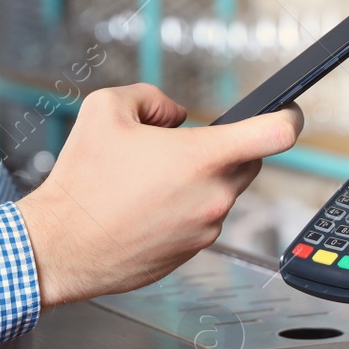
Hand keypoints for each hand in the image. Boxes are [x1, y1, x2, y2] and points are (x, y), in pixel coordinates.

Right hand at [17, 83, 302, 305]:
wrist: (60, 246)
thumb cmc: (81, 181)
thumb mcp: (105, 108)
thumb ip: (151, 96)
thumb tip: (176, 113)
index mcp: (202, 157)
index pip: (276, 133)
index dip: (288, 116)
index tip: (287, 113)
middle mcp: (214, 196)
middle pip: (247, 161)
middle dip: (223, 149)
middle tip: (177, 148)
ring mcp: (206, 229)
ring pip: (220, 192)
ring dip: (197, 181)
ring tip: (146, 182)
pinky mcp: (192, 252)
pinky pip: (201, 220)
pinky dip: (182, 209)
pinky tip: (143, 208)